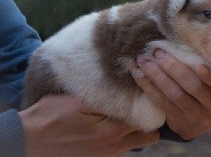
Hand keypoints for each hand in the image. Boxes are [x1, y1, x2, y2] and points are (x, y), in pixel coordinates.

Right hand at [18, 95, 158, 156]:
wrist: (26, 140)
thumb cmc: (50, 117)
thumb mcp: (78, 101)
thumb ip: (107, 98)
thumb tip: (128, 91)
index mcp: (113, 132)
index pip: (149, 123)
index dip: (151, 110)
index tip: (148, 99)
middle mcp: (114, 148)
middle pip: (148, 138)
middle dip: (149, 124)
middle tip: (141, 109)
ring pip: (134, 145)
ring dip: (133, 132)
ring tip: (124, 117)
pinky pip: (119, 151)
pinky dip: (119, 140)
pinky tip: (108, 128)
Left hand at [133, 49, 210, 139]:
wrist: (203, 117)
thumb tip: (190, 37)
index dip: (210, 77)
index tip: (197, 65)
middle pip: (194, 87)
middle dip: (174, 68)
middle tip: (158, 52)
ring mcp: (201, 119)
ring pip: (176, 95)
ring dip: (157, 76)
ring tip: (144, 61)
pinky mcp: (182, 125)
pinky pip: (163, 104)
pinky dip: (149, 87)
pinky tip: (139, 75)